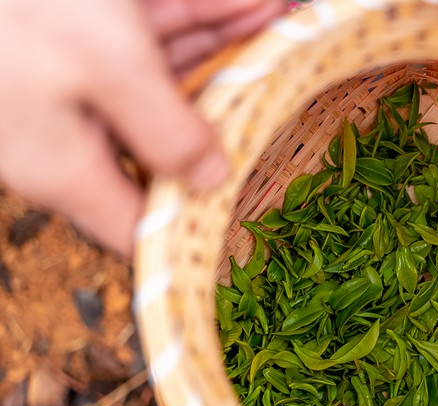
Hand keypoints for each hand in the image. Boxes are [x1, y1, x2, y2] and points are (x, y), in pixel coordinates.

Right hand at [0, 0, 284, 257]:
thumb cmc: (17, 7)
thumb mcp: (107, 67)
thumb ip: (165, 132)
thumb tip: (209, 181)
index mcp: (67, 165)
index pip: (134, 224)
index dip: (187, 226)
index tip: (243, 213)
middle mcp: (65, 131)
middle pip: (168, 135)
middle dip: (234, 101)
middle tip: (285, 74)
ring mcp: (67, 81)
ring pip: (164, 72)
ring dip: (224, 43)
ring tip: (279, 18)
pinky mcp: (71, 33)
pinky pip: (143, 32)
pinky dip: (193, 15)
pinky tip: (242, 1)